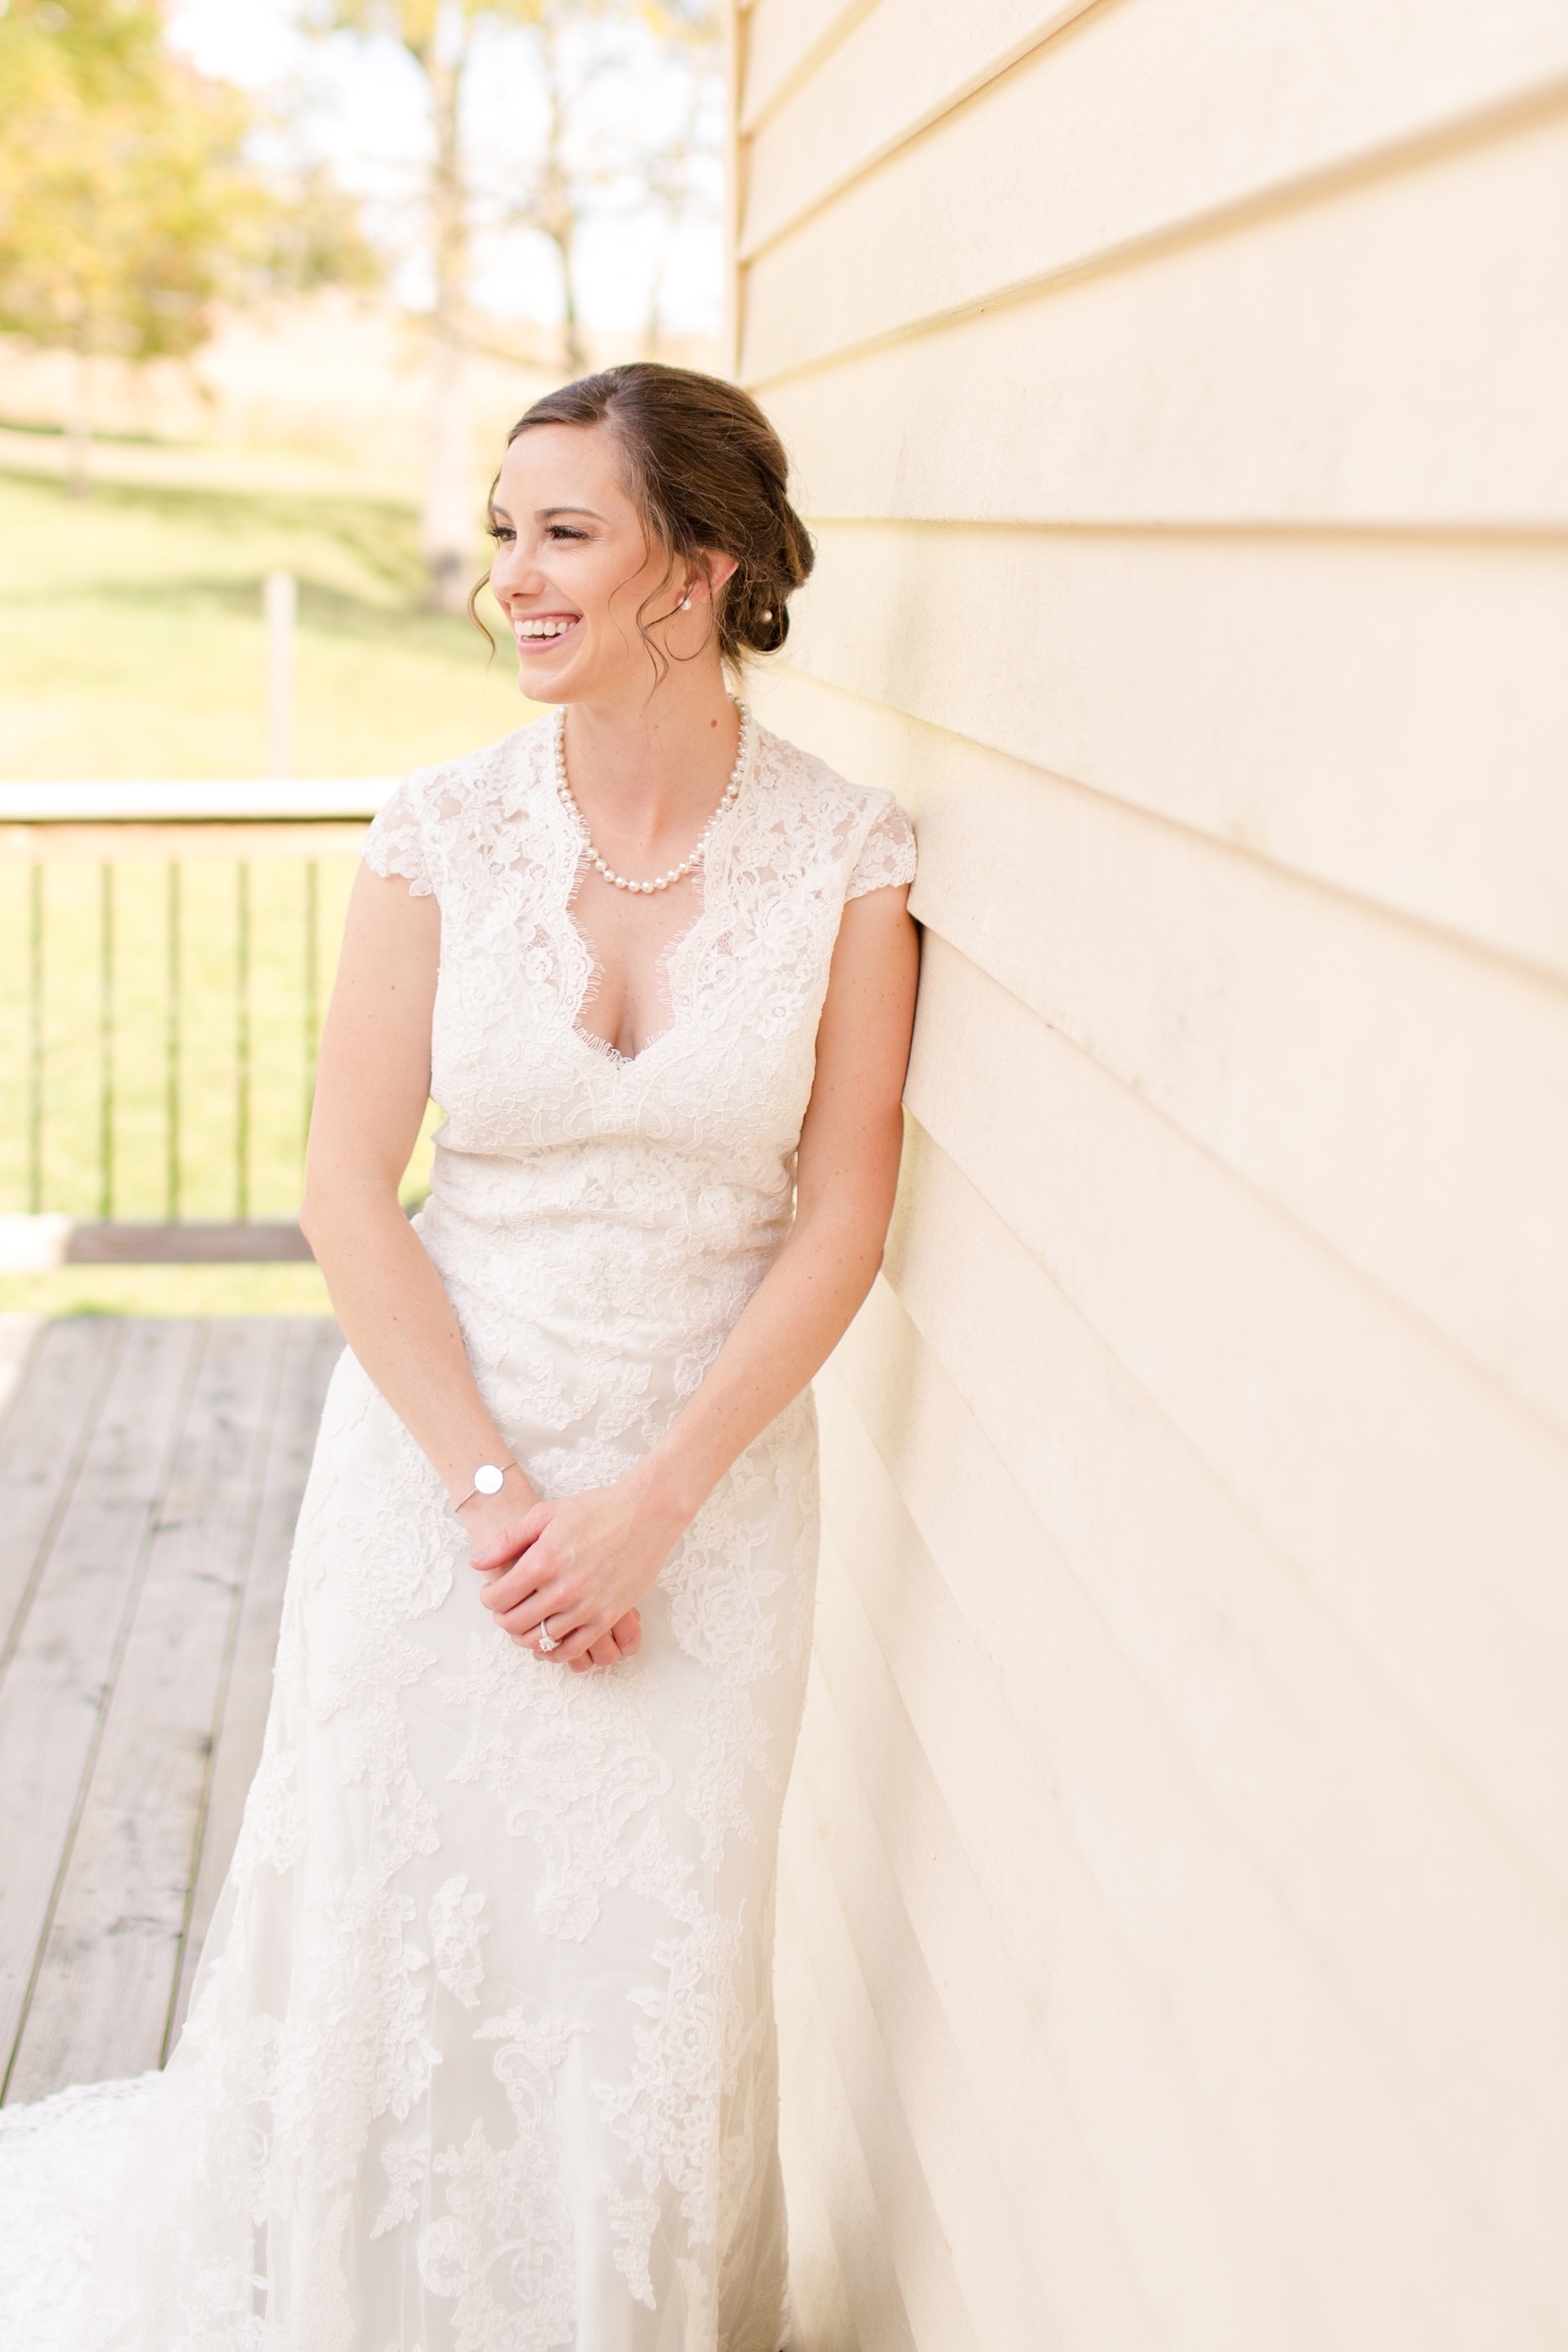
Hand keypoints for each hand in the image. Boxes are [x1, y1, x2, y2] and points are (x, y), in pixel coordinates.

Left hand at [468, 1474, 684, 1667]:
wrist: (645, 1514)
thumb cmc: (596, 1510)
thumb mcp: (545, 1514)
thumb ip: (507, 1540)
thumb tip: (477, 1563)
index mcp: (542, 1563)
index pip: (498, 1598)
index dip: (488, 1599)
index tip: (492, 1593)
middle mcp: (562, 1590)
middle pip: (515, 1624)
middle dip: (503, 1619)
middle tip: (506, 1609)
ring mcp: (586, 1607)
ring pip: (541, 1640)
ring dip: (526, 1635)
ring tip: (527, 1622)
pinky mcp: (607, 1617)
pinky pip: (572, 1649)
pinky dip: (555, 1651)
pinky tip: (550, 1640)